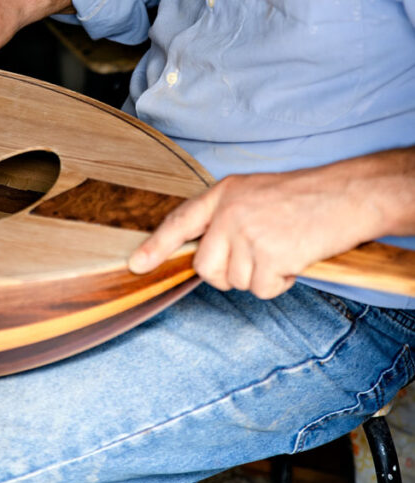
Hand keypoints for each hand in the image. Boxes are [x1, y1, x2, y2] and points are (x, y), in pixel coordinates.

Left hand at [128, 154, 405, 298]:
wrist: (346, 195)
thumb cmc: (306, 197)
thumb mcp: (255, 194)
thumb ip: (227, 217)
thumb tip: (207, 254)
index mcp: (224, 193)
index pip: (180, 222)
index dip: (156, 246)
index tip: (136, 265)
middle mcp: (229, 212)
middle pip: (205, 267)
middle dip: (228, 273)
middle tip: (258, 258)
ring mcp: (247, 233)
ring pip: (235, 281)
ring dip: (260, 276)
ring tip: (284, 249)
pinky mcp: (269, 255)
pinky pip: (261, 289)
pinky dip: (280, 282)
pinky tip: (294, 259)